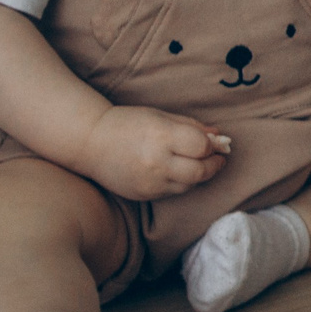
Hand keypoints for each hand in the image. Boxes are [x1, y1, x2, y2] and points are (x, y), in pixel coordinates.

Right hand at [76, 105, 227, 200]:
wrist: (91, 142)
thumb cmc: (128, 123)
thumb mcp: (161, 116)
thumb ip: (192, 127)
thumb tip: (219, 137)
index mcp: (162, 136)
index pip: (202, 147)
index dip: (213, 145)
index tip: (215, 143)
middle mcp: (157, 161)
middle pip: (200, 171)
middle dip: (214, 164)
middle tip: (218, 158)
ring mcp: (150, 182)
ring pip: (189, 185)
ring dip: (199, 175)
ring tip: (197, 163)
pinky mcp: (144, 195)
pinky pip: (173, 192)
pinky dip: (180, 182)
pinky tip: (177, 171)